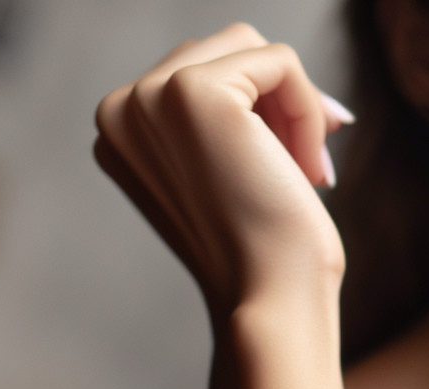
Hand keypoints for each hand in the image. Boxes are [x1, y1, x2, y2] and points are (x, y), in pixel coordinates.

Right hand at [94, 23, 351, 320]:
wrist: (268, 302)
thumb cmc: (263, 249)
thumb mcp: (228, 168)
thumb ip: (225, 115)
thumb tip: (273, 60)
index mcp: (119, 129)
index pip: (205, 69)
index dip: (263, 111)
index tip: (287, 169)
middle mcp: (120, 108)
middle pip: (227, 49)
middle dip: (279, 103)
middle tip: (302, 169)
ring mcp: (149, 96)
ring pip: (252, 46)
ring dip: (295, 105)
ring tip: (305, 169)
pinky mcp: (192, 91)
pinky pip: (280, 61)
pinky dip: (309, 110)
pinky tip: (308, 169)